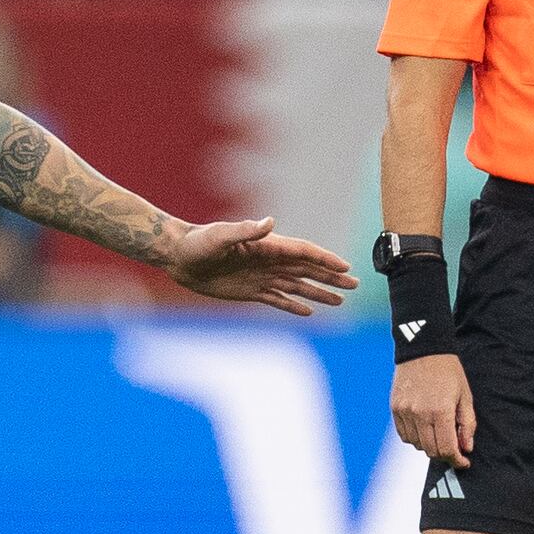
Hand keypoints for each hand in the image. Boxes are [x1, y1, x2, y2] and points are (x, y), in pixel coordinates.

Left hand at [160, 215, 359, 317]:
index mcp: (267, 246)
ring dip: (318, 292)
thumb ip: (245, 230)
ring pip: (297, 286)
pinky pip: (278, 299)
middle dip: (331, 277)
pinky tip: (308, 311)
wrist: (179, 257)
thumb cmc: (198, 243)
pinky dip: (293, 305)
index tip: (345, 267)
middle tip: (354, 285)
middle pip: (307, 270)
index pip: (304, 253)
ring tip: (340, 301)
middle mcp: (269, 261)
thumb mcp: (221, 235)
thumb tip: (270, 222)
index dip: (325, 259)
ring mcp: (261, 276)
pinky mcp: (250, 291)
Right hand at [393, 348, 474, 468]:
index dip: (457, 460)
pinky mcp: (395, 408)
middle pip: (431, 450)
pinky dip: (415, 438)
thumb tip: (466, 448)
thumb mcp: (465, 397)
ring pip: (417, 445)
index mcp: (441, 411)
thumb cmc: (448, 372)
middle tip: (454, 451)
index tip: (463, 462)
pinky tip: (424, 429)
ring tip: (439, 435)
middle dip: (445, 455)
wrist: (423, 350)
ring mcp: (405, 411)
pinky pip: (404, 435)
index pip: (447, 448)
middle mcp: (420, 414)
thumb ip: (467, 424)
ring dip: (429, 446)